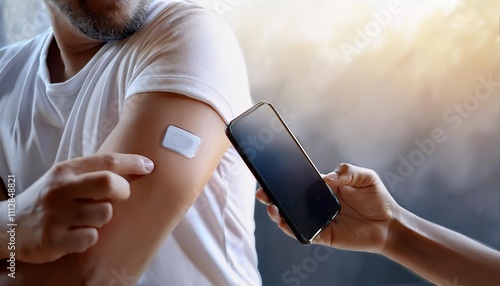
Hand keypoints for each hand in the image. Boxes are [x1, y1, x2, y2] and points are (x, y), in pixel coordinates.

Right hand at [5, 153, 153, 263]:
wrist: (8, 227)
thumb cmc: (49, 200)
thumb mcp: (64, 179)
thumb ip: (92, 172)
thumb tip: (136, 165)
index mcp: (66, 171)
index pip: (106, 161)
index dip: (133, 163)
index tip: (149, 166)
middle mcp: (60, 190)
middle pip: (109, 183)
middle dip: (123, 190)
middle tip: (120, 196)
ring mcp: (56, 215)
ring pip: (105, 214)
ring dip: (104, 218)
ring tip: (89, 219)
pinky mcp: (54, 240)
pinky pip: (91, 238)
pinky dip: (89, 237)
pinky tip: (77, 235)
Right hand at [256, 163, 399, 253]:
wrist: (390, 224)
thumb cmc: (377, 198)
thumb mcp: (365, 177)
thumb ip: (347, 172)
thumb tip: (325, 178)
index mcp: (324, 188)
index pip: (299, 182)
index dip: (284, 179)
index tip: (270, 173)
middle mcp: (317, 204)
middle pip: (289, 200)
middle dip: (272, 196)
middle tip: (261, 192)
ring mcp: (318, 220)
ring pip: (291, 218)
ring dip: (278, 213)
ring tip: (272, 207)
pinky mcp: (323, 235)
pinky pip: (303, 233)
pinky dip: (291, 229)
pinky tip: (284, 222)